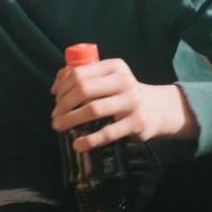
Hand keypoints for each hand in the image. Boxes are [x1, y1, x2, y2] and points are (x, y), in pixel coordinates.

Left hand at [50, 58, 197, 150]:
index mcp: (114, 67)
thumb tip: (55, 89)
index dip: (63, 87)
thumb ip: (81, 77)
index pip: (80, 73)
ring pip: (93, 109)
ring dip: (71, 119)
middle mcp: (124, 81)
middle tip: (54, 116)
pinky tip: (78, 144)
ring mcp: (132, 102)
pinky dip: (90, 140)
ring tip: (59, 126)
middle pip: (84, 90)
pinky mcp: (137, 122)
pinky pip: (108, 132)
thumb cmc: (121, 93)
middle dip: (63, 104)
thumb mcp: (106, 79)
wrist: (157, 109)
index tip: (55, 99)